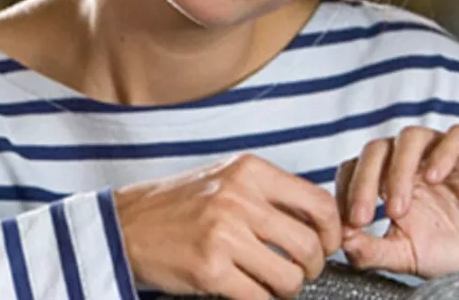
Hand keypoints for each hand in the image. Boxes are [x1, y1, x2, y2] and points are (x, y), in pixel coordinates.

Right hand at [114, 153, 342, 299]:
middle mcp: (239, 198)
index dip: (332, 232)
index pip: (318, 203)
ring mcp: (225, 235)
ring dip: (287, 288)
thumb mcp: (226, 178)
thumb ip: (268, 192)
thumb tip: (317, 219)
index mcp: (249, 170)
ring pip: (289, 276)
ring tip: (273, 283)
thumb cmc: (178, 203)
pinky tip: (249, 291)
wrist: (126, 224)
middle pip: (309, 245)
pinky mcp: (210, 269)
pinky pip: (259, 297)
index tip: (327, 244)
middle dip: (311, 267)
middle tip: (299, 271)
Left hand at [335, 125, 458, 277]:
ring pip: (412, 137)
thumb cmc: (451, 253)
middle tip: (363, 218)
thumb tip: (342, 241)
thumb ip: (371, 249)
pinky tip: (434, 178)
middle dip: (364, 182)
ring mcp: (445, 152)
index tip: (348, 224)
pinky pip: (458, 136)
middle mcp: (414, 160)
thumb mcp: (404, 255)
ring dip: (398, 170)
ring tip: (398, 208)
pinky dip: (442, 153)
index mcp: (390, 178)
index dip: (347, 189)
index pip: (356, 166)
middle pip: (377, 148)